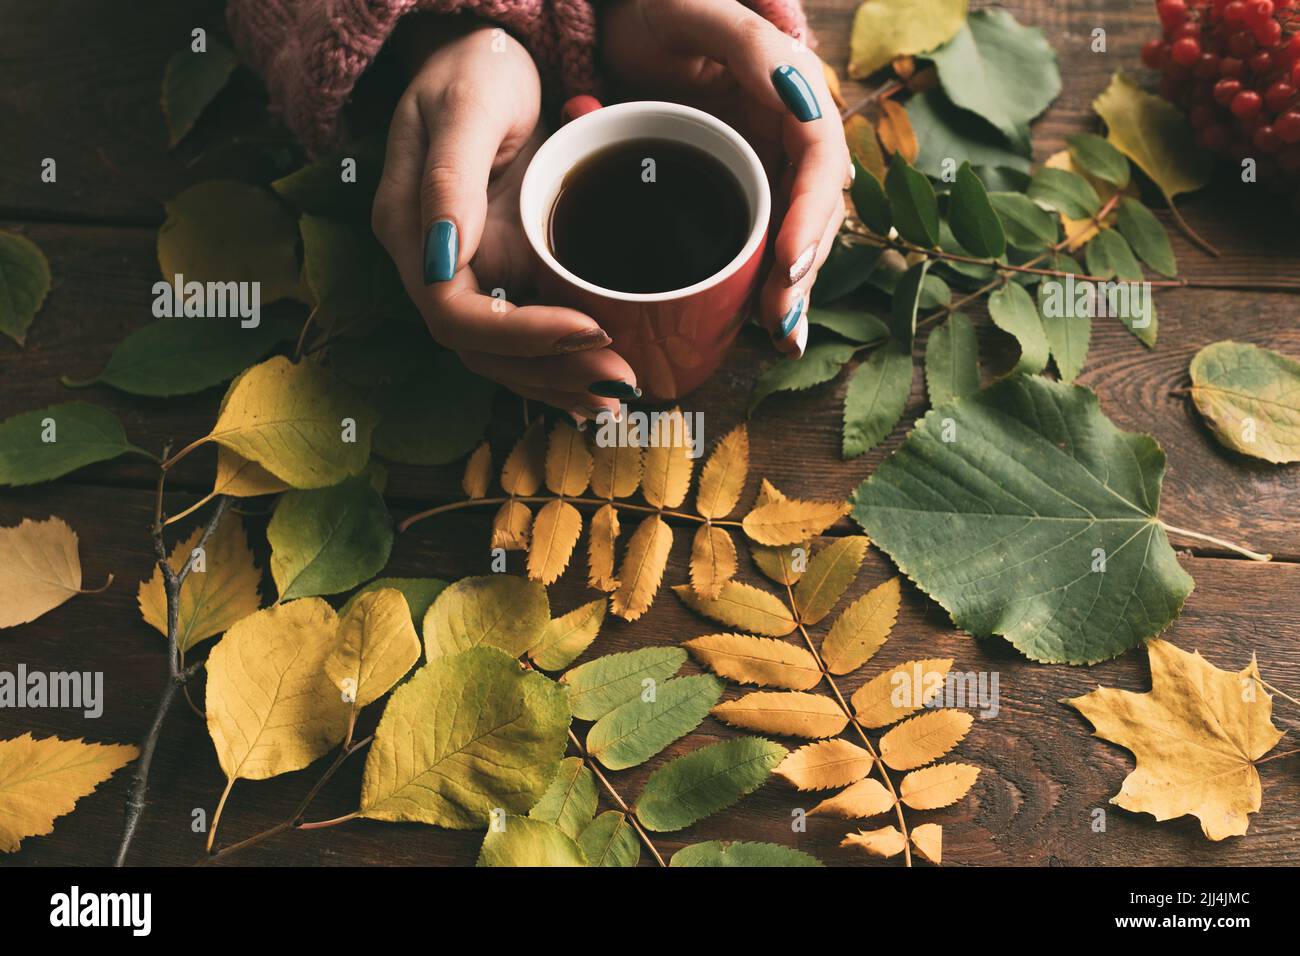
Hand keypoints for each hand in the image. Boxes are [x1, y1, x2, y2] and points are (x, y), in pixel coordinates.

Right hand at [371, 20, 638, 421]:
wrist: (487, 56)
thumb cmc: (475, 66)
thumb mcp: (469, 103)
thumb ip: (451, 177)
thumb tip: (448, 256)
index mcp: (410, 227)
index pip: (453, 311)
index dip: (518, 334)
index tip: (587, 328)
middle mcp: (431, 262)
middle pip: (478, 348)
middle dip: (549, 372)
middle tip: (621, 382)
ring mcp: (466, 272)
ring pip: (500, 356)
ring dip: (558, 383)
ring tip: (619, 396)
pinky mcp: (500, 271)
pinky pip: (521, 336)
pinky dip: (559, 365)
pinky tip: (598, 386)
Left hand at [601, 0, 849, 357]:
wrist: (619, 21)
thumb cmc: (654, 9)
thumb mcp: (696, 13)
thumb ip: (747, 42)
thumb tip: (796, 87)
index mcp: (789, 88)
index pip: (818, 158)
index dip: (811, 212)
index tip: (788, 261)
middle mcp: (785, 130)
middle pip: (814, 208)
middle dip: (803, 268)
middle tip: (781, 320)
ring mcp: (763, 160)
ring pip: (793, 231)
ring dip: (791, 285)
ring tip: (781, 334)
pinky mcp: (738, 185)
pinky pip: (760, 236)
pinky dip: (764, 281)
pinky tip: (761, 325)